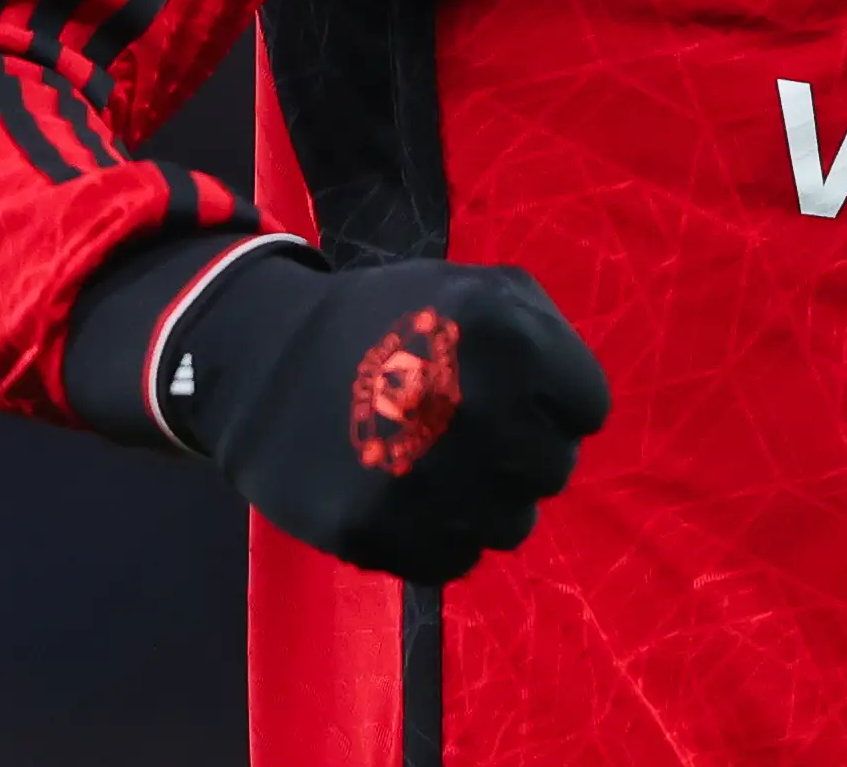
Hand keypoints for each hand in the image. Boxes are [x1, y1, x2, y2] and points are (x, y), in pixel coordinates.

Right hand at [166, 252, 611, 582]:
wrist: (260, 359)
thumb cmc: (389, 318)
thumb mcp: (481, 287)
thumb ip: (548, 336)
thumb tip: (579, 411)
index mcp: (509, 338)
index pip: (586, 409)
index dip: (552, 400)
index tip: (512, 391)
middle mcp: (476, 409)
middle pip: (553, 470)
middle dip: (521, 449)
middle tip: (468, 427)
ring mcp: (425, 477)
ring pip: (512, 525)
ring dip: (485, 498)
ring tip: (436, 459)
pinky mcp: (375, 532)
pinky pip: (455, 560)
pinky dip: (439, 534)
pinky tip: (407, 493)